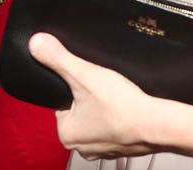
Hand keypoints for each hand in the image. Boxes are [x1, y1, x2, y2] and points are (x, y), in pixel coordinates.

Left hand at [29, 33, 155, 159]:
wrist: (156, 124)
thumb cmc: (121, 104)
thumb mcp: (85, 74)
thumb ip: (59, 59)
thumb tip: (36, 43)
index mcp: (66, 133)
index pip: (63, 102)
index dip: (76, 86)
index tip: (90, 79)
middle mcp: (81, 147)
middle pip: (81, 109)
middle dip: (93, 96)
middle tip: (107, 85)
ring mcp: (104, 149)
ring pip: (100, 118)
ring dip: (108, 107)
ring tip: (119, 95)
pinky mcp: (123, 146)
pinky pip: (117, 126)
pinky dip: (122, 116)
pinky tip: (129, 106)